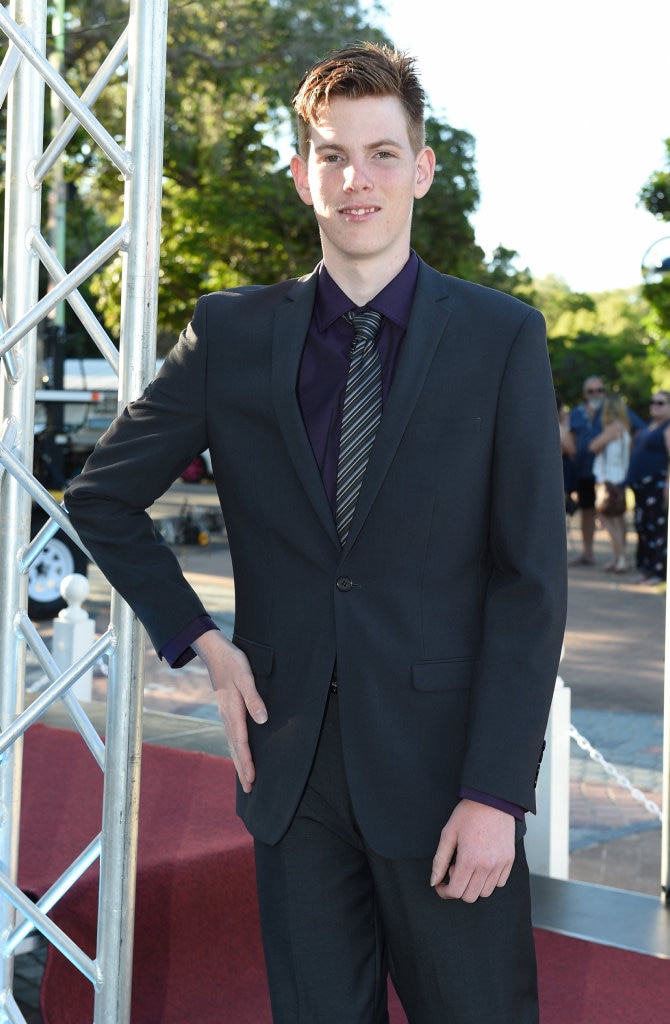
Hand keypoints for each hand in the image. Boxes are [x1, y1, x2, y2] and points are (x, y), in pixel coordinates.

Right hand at [193, 630, 267, 793]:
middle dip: (242, 769)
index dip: (247, 761)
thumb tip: (263, 720)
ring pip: (232, 744)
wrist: (215, 652)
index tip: (251, 778)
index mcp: (232, 711)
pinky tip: (239, 753)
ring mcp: (225, 715)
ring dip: (239, 762)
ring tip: (245, 778)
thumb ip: (254, 699)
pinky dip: (236, 749)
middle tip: (249, 789)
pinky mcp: (226, 711)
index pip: (241, 742)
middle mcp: (227, 717)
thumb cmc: (232, 662)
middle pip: (235, 748)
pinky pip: (232, 736)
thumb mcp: (246, 677)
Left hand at [430, 799, 515, 902]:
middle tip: (455, 869)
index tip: (441, 884)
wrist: (492, 800)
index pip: (455, 892)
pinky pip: (499, 883)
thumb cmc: (469, 814)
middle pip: (470, 896)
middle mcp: (486, 866)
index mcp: (469, 860)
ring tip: (469, 866)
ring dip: (474, 885)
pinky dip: (489, 880)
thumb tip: (434, 881)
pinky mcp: (509, 861)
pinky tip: (481, 865)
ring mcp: (500, 865)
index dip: (444, 891)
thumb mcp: (448, 833)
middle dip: (458, 888)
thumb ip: (439, 860)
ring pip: (485, 892)